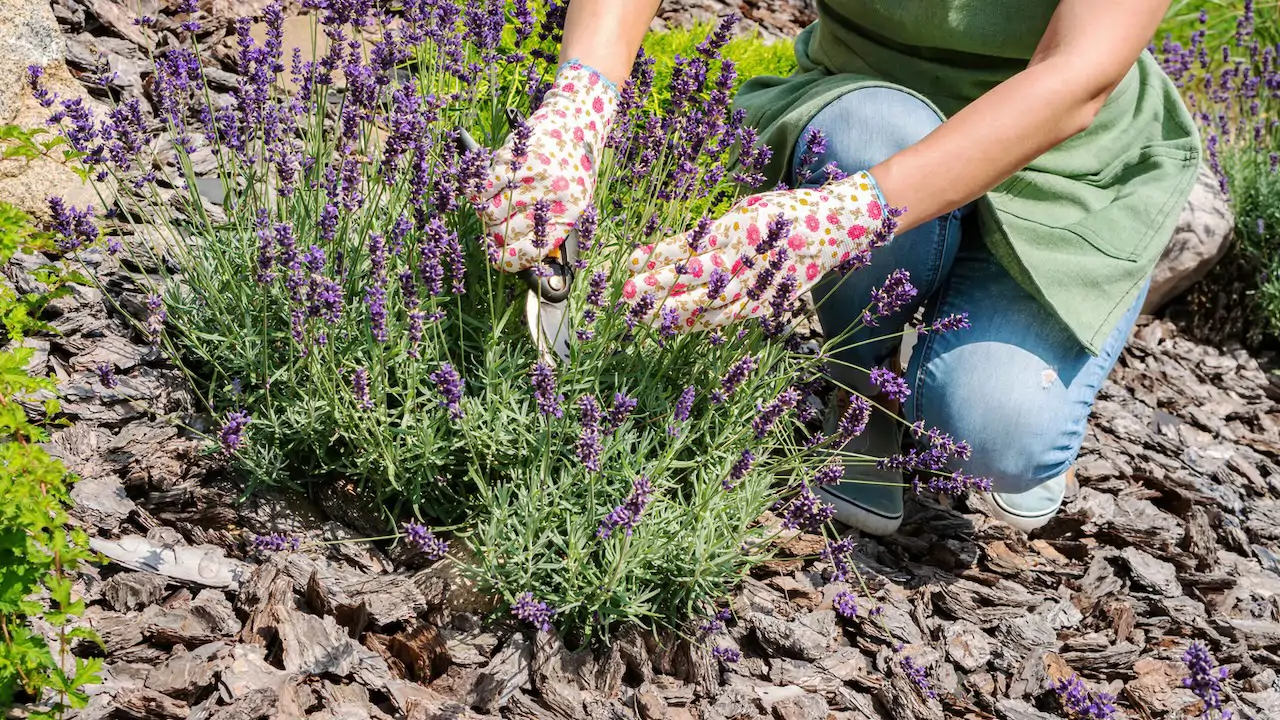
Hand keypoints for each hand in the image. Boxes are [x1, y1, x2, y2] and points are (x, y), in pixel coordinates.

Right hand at [470, 61, 618, 271]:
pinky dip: (478, 194)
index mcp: (568, 214)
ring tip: (491, 212)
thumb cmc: (575, 167)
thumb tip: (527, 258)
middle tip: (494, 234)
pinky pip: (484, 188)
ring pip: (490, 214)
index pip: (531, 252)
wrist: (577, 121)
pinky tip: (483, 194)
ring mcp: (530, 177)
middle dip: (494, 239)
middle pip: (505, 234)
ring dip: (486, 217)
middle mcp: (550, 197)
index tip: (501, 261)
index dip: (510, 261)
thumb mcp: (577, 202)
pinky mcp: (513, 158)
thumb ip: (554, 228)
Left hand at [622, 171, 890, 331]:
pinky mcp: (767, 302)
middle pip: (695, 276)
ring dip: (673, 312)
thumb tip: (669, 250)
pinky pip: (728, 317)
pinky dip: (700, 323)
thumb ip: (711, 232)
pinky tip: (676, 327)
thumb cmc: (786, 213)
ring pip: (709, 303)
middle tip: (625, 294)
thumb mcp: (746, 209)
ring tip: (642, 319)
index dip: (660, 254)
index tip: (631, 260)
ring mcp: (759, 284)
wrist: (838, 229)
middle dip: (658, 286)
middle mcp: (749, 258)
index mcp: (742, 228)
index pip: (693, 244)